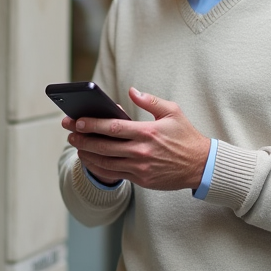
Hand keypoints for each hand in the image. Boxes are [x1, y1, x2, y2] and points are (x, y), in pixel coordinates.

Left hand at [61, 87, 210, 190]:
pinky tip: (90, 160)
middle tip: (69, 132)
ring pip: (106, 162)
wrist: (201, 166)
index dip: (92, 124)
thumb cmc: (186, 136)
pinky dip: (98, 168)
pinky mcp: (141, 179)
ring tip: (76, 145)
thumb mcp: (172, 112)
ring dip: (87, 154)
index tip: (77, 121)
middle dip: (83, 138)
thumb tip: (131, 91)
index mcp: (148, 132)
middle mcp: (142, 151)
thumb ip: (150, 100)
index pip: (113, 128)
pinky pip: (114, 174)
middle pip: (104, 146)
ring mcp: (140, 167)